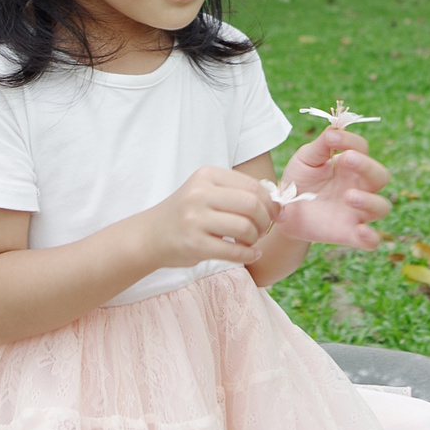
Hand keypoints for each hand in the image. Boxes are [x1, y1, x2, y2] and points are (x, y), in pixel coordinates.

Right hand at [146, 167, 279, 269]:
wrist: (150, 235)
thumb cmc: (188, 213)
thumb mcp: (206, 191)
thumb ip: (237, 191)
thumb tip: (279, 200)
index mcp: (206, 175)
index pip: (253, 185)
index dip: (271, 202)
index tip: (275, 214)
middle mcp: (199, 193)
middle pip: (252, 204)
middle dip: (264, 220)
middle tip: (262, 230)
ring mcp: (195, 219)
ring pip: (245, 227)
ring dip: (255, 238)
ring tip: (250, 241)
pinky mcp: (194, 244)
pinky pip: (234, 250)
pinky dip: (248, 254)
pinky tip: (250, 254)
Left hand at [275, 128, 389, 249]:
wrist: (283, 211)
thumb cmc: (299, 181)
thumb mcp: (305, 159)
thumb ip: (321, 145)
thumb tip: (335, 129)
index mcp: (350, 165)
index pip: (362, 148)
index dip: (351, 141)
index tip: (332, 138)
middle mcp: (359, 187)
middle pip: (380, 175)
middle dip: (366, 166)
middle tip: (346, 159)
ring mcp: (357, 211)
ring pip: (382, 207)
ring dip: (369, 200)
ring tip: (348, 196)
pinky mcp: (350, 233)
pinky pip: (371, 240)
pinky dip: (371, 237)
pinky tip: (361, 231)